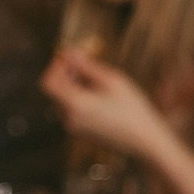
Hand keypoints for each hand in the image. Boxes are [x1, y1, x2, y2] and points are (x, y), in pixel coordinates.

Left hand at [40, 50, 172, 160]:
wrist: (145, 140)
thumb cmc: (132, 109)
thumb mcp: (112, 81)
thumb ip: (87, 66)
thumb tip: (71, 53)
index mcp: (75, 105)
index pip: (48, 83)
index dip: (55, 67)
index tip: (70, 58)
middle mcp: (69, 118)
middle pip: (55, 91)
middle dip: (65, 74)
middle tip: (85, 64)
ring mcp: (74, 128)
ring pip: (63, 100)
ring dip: (73, 86)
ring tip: (96, 80)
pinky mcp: (81, 133)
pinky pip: (72, 111)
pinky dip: (78, 99)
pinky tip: (99, 95)